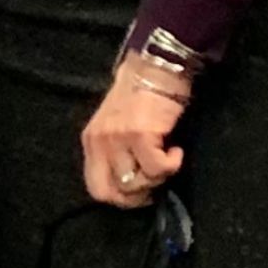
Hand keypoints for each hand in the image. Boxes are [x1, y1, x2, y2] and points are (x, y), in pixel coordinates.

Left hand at [80, 62, 185, 209]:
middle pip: (113, 193)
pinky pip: (158, 168)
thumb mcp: (116, 127)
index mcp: (91, 142)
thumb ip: (116, 152)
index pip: (96, 188)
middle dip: (138, 196)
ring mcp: (117, 138)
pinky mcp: (140, 134)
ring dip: (158, 178)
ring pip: (137, 183)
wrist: (155, 68)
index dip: (121, 198)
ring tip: (167, 159)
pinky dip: (172, 165)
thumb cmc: (140, 98)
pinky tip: (176, 150)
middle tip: (157, 181)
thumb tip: (132, 186)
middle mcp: (99, 142)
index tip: (143, 192)